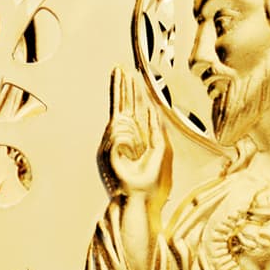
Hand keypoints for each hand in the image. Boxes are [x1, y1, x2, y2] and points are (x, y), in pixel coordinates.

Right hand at [97, 66, 170, 198]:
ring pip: (120, 119)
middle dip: (121, 86)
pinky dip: (126, 140)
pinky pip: (117, 134)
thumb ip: (156, 128)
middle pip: (122, 105)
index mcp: (139, 135)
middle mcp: (126, 136)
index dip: (131, 91)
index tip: (129, 74)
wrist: (141, 201)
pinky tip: (131, 151)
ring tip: (135, 149)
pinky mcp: (108, 150)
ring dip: (130, 129)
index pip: (133, 108)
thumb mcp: (161, 150)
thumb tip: (152, 108)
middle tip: (119, 68)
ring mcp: (115, 142)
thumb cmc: (153, 183)